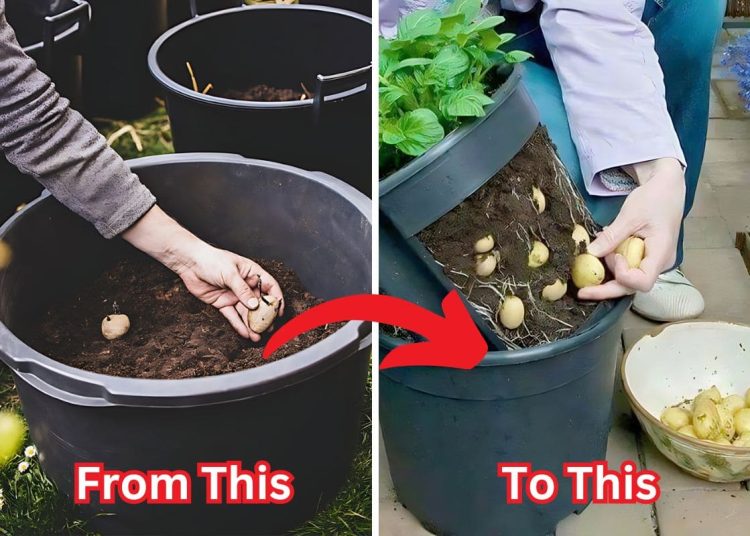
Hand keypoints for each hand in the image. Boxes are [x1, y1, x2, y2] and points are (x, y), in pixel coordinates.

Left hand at [122, 206, 283, 339]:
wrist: (190, 264)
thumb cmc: (211, 260)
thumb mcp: (230, 273)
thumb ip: (243, 290)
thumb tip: (254, 305)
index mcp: (251, 273)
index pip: (269, 286)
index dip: (276, 299)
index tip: (279, 311)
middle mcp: (245, 285)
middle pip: (259, 303)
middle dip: (264, 317)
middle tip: (268, 328)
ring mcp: (234, 295)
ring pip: (246, 313)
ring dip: (252, 325)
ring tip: (257, 336)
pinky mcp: (223, 303)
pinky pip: (233, 316)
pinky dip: (239, 325)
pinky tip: (245, 333)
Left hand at [579, 158, 684, 300]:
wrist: (667, 188)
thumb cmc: (654, 198)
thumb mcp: (630, 216)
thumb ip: (611, 237)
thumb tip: (590, 254)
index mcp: (662, 254)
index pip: (643, 282)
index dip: (623, 276)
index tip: (614, 256)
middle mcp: (660, 264)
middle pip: (632, 286)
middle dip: (606, 289)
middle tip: (581, 291)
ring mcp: (653, 262)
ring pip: (628, 280)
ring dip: (608, 274)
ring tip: (595, 257)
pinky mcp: (645, 258)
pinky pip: (628, 268)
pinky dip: (612, 265)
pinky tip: (601, 256)